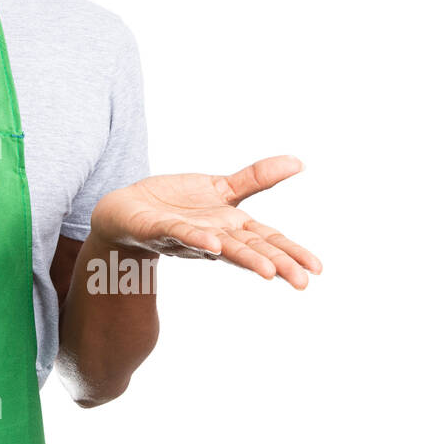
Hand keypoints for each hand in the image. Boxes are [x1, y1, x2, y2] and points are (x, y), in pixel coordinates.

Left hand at [90, 154, 321, 288]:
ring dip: (245, 259)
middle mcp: (214, 237)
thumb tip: (299, 162)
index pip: (267, 240)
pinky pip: (181, 234)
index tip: (317, 269)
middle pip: (250, 250)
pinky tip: (214, 244)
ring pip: (221, 248)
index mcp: (231, 227)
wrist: (126, 209)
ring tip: (269, 272)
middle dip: (277, 264)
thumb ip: (256, 178)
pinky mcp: (159, 229)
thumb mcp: (220, 188)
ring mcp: (188, 235)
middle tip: (302, 282)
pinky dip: (198, 239)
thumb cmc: (175, 205)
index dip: (292, 253)